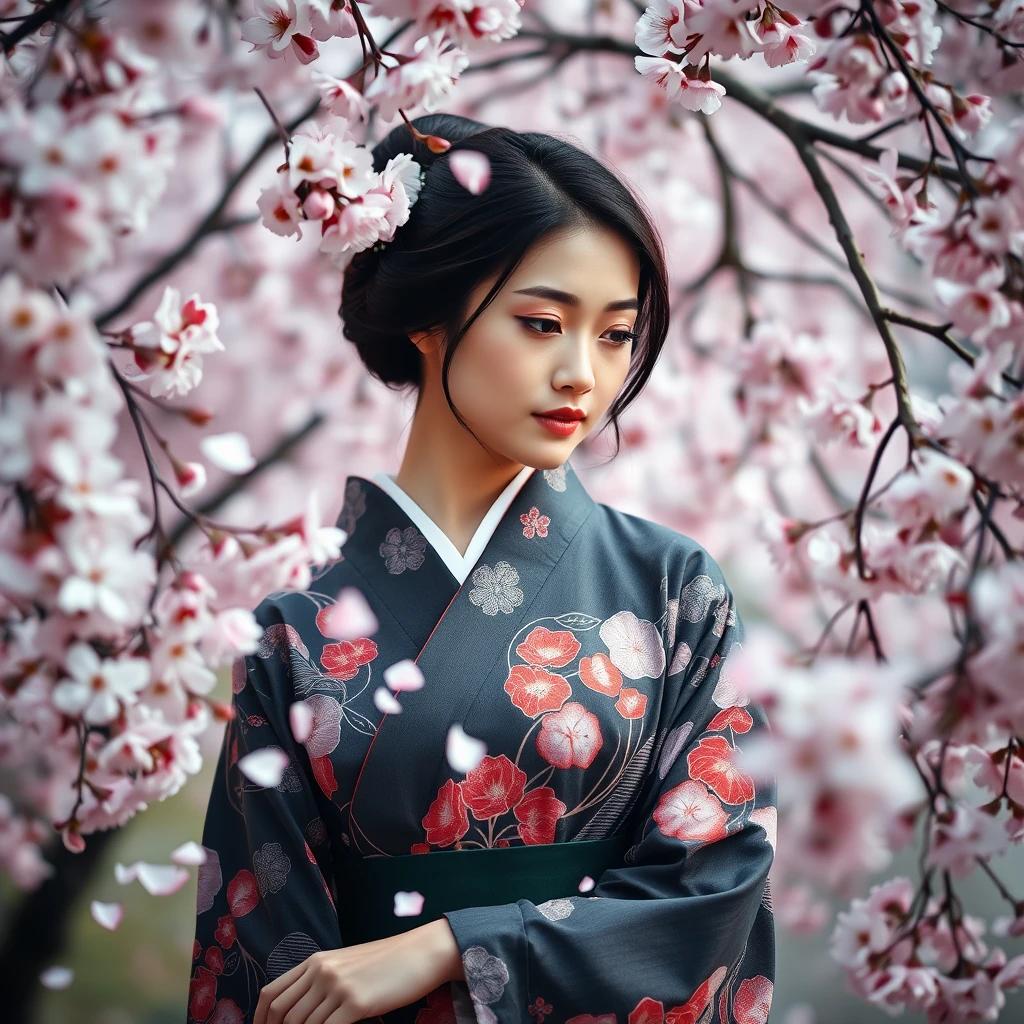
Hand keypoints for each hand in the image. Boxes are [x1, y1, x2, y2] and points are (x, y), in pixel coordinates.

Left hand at [253, 918, 462, 1023]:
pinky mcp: (356, 1003)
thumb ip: (321, 983)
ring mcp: (338, 986)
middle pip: (282, 1014)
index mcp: (316, 961)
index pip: (271, 993)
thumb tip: (300, 1015)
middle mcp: (321, 971)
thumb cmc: (386, 963)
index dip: (260, 1020)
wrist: (420, 953)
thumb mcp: (346, 965)